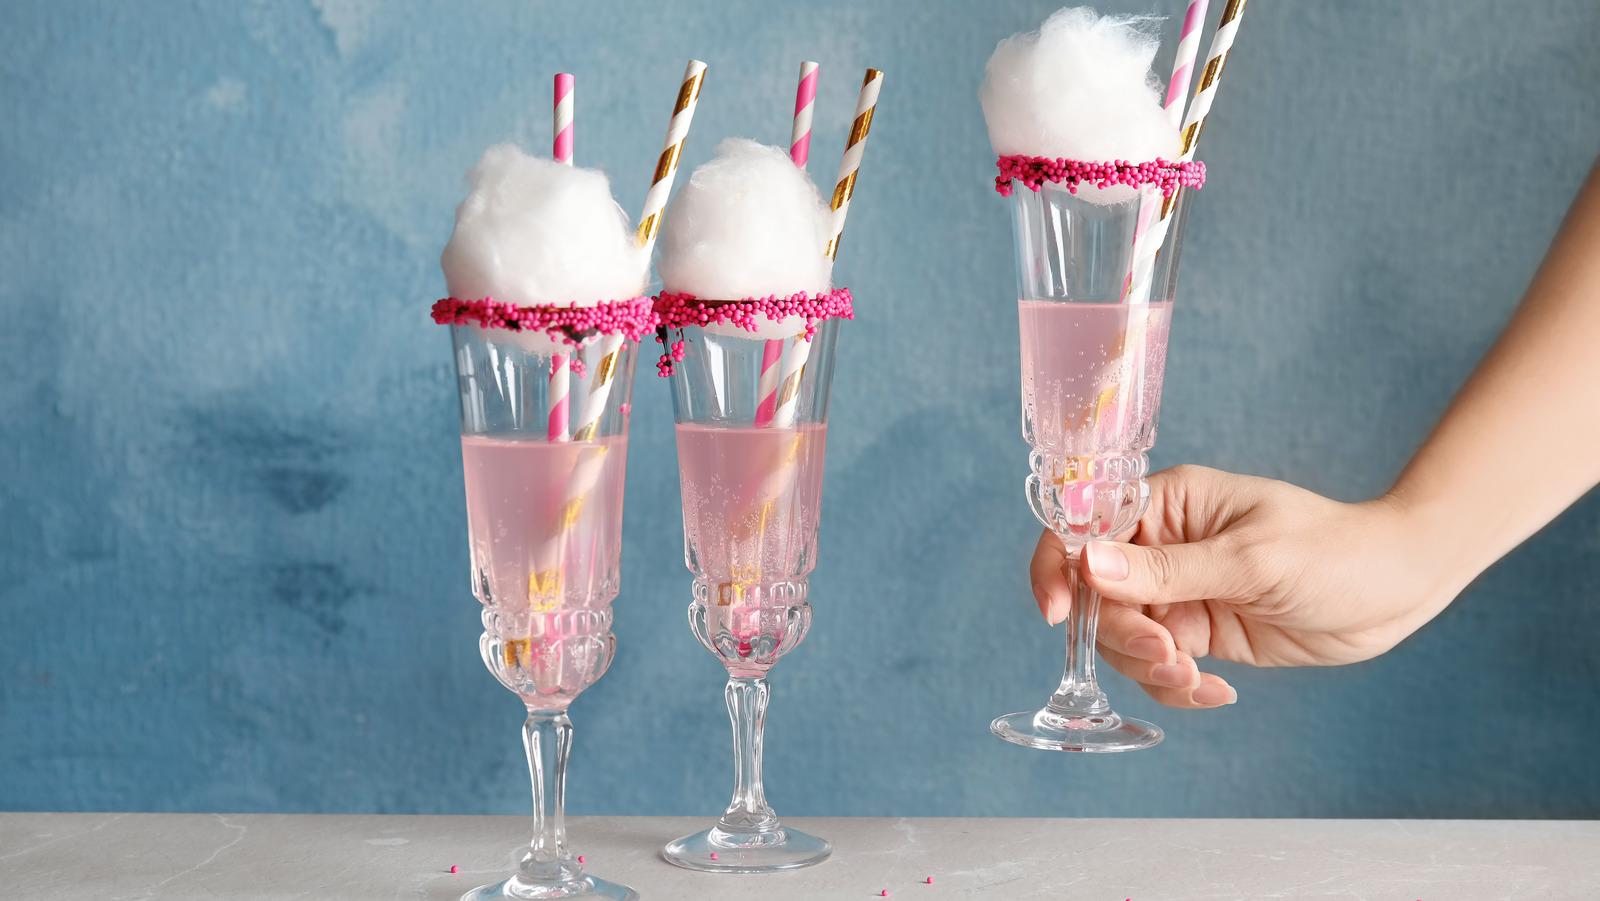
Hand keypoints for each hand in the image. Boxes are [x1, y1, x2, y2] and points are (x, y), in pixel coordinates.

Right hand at [1029, 465, 1461, 708]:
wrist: (1397, 589)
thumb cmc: (1333, 550)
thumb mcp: (1249, 559)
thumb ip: (1166, 570)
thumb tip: (1088, 565)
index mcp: (1164, 504)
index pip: (1083, 527)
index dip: (1059, 568)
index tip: (1057, 614)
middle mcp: (1161, 546)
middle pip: (1097, 596)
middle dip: (1123, 634)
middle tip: (1169, 653)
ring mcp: (1179, 591)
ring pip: (1123, 638)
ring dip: (1152, 666)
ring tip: (1197, 677)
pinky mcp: (1199, 631)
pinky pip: (1160, 665)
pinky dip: (1178, 684)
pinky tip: (1216, 691)